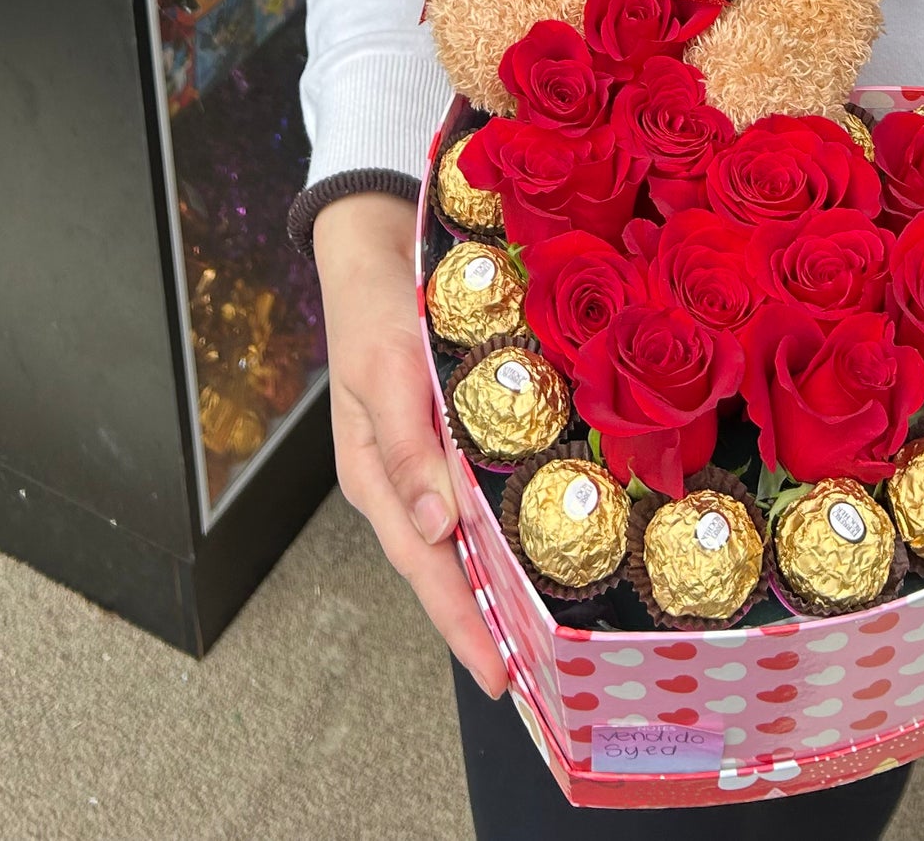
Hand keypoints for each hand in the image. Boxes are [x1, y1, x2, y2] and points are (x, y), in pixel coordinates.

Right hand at [313, 190, 507, 697]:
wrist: (376, 247)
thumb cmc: (376, 309)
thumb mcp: (386, 371)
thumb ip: (408, 450)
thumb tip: (437, 531)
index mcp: (376, 478)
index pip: (426, 567)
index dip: (463, 624)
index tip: (501, 675)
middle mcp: (403, 481)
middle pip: (447, 568)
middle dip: (487, 624)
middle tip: (540, 677)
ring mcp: (425, 462)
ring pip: (465, 539)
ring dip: (500, 585)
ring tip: (547, 632)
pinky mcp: (450, 434)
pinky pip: (478, 497)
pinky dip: (505, 529)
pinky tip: (542, 542)